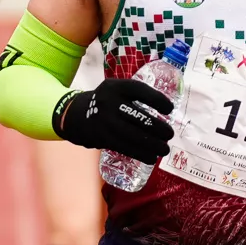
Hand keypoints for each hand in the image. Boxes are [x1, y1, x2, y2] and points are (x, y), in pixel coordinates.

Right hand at [50, 77, 174, 161]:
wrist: (75, 115)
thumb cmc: (106, 102)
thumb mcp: (116, 89)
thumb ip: (136, 95)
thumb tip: (168, 111)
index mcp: (115, 87)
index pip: (140, 90)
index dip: (157, 100)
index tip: (170, 109)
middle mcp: (109, 102)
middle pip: (140, 117)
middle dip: (159, 128)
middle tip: (169, 134)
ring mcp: (105, 121)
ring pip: (134, 136)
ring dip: (153, 145)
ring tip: (164, 149)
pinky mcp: (102, 138)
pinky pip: (125, 147)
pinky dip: (140, 154)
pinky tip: (151, 157)